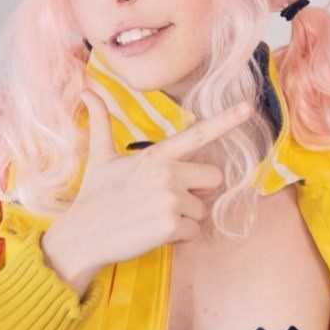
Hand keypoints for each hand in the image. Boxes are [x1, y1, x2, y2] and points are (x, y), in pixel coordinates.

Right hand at [42, 90, 252, 293]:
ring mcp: (170, 199)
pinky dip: (179, 238)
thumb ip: (101, 123)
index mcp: (156, 155)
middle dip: (197, 192)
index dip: (226, 120)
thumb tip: (86, 91)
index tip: (248, 108)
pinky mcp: (171, 225)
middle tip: (166, 200)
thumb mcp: (99, 157)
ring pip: (202, 209)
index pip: (197, 134)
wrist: (81, 236)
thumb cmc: (94, 196)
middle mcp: (166, 173)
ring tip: (153, 217)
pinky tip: (153, 233)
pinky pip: (194, 232)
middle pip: (214, 178)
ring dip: (184, 218)